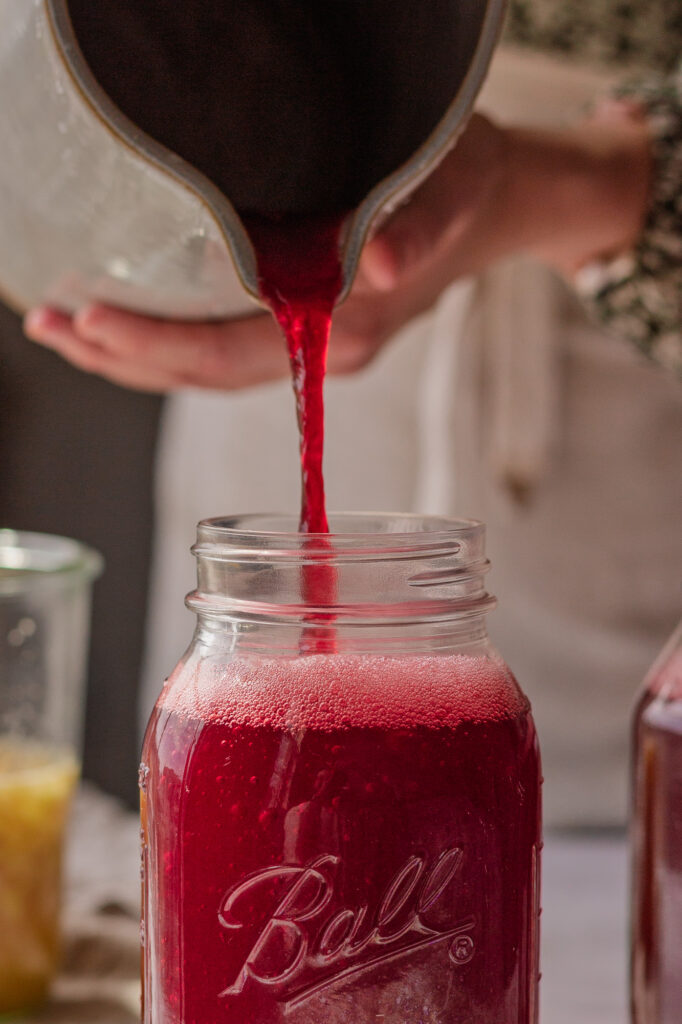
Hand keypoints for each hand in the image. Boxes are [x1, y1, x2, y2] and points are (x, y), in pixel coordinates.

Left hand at [23, 107, 650, 391]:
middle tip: (49, 328)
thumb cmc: (469, 189)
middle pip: (204, 373)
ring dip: (134, 353)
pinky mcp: (308, 328)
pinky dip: (169, 339)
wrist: (499, 208)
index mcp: (345, 330)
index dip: (158, 346)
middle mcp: (321, 350)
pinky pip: (226, 346)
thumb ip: (418, 227)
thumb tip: (378, 261)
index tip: (90, 322)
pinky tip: (129, 318)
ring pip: (208, 366)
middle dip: (122, 356)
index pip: (232, 353)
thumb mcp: (450, 190)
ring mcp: (313, 345)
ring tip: (67, 328)